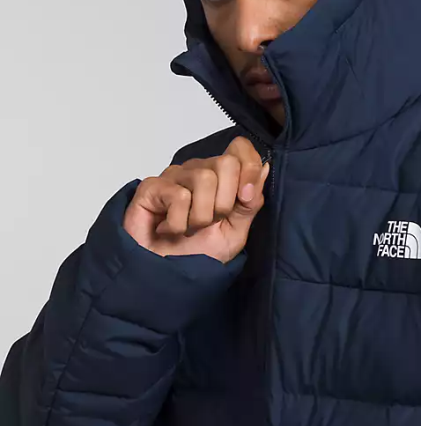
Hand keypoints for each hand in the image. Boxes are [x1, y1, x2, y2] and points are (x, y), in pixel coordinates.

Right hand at [123, 136, 268, 263]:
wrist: (166, 277)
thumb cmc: (198, 254)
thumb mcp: (236, 232)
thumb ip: (251, 201)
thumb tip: (264, 168)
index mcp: (222, 176)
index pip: (240, 148)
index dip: (249, 168)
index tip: (245, 198)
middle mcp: (198, 170)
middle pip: (227, 163)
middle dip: (224, 203)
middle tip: (210, 222)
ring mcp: (174, 176)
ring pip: (204, 179)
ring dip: (200, 216)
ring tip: (189, 228)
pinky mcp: (152, 187)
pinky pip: (178, 195)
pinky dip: (178, 222)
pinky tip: (169, 228)